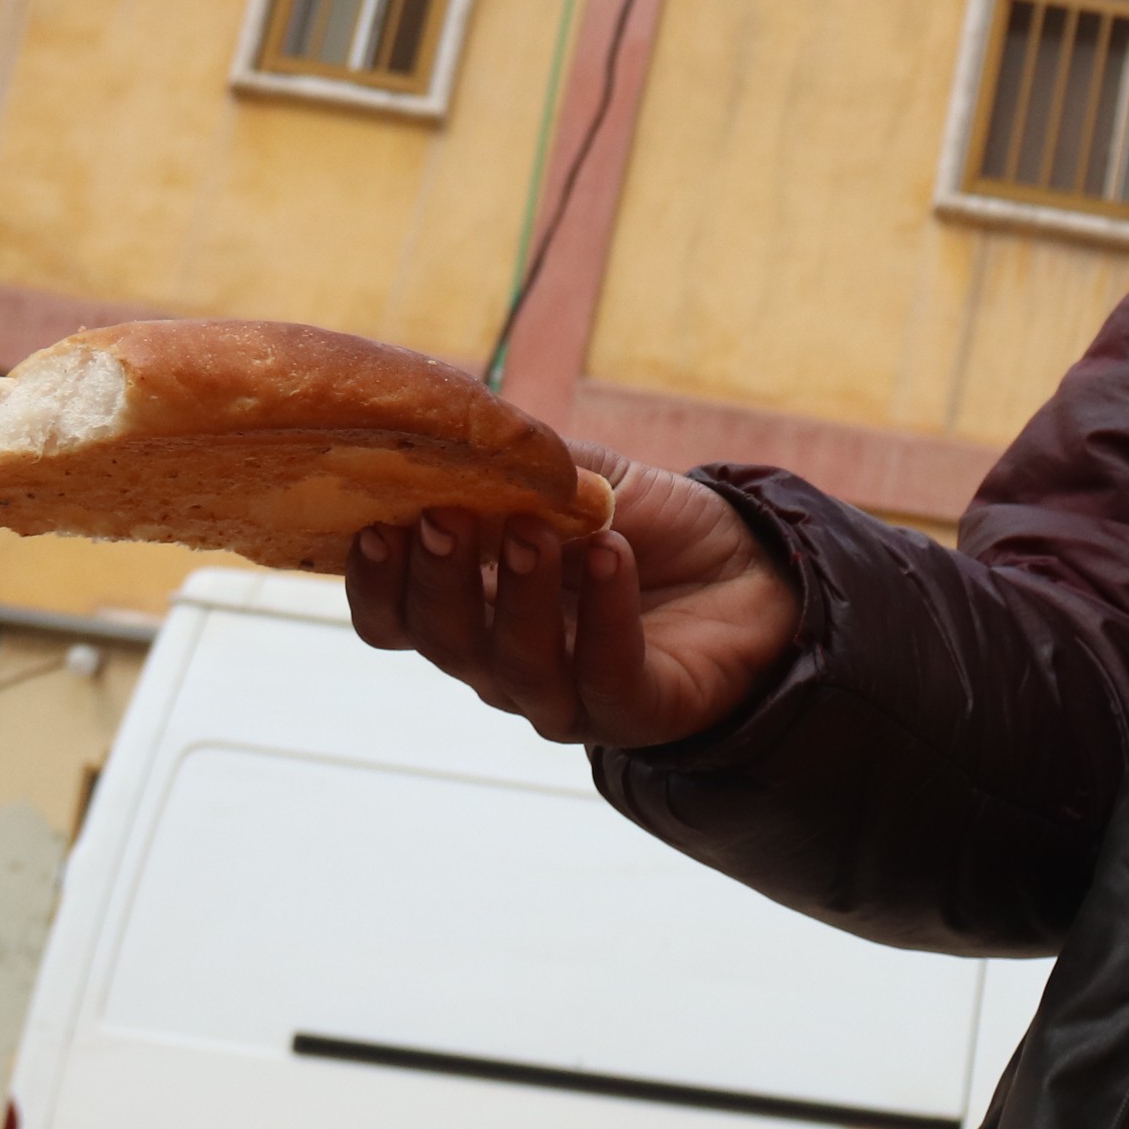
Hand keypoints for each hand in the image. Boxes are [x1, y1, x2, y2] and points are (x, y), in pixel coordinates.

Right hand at [345, 444, 799, 749]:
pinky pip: (607, 676)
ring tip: (539, 529)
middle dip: (439, 579)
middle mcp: (505, 663)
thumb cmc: (647, 526)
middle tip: (447, 517)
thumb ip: (511, 459)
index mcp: (473, 610)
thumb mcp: (575, 477)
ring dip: (520, 595)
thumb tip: (445, 415)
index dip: (375, 582)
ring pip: (517, 667)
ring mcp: (568, 697)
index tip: (375, 525)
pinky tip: (611, 556)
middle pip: (444, 642)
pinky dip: (605, 615)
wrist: (753, 566)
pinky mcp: (637, 712)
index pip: (395, 619)